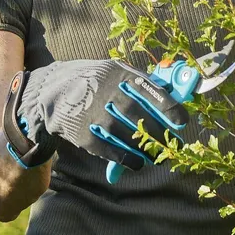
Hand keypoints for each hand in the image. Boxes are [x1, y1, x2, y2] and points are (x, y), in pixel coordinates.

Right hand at [11, 59, 189, 170]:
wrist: (52, 92)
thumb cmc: (92, 82)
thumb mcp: (113, 71)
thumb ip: (139, 81)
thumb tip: (173, 91)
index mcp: (117, 73)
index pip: (149, 89)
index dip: (168, 106)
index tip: (182, 121)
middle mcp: (106, 92)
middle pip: (140, 116)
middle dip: (161, 133)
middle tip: (174, 145)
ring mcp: (94, 113)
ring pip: (128, 136)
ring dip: (147, 149)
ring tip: (159, 156)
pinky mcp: (84, 133)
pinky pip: (111, 150)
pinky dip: (128, 159)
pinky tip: (138, 163)